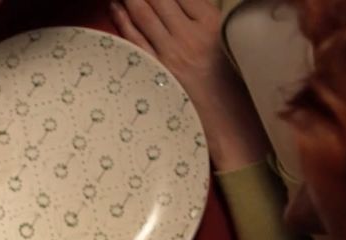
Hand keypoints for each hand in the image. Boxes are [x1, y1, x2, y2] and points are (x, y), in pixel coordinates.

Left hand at [110, 0, 269, 170]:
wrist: (225, 120)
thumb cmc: (229, 80)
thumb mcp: (224, 40)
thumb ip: (201, 18)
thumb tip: (181, 4)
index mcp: (211, 23)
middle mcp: (189, 35)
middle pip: (159, 0)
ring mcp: (170, 52)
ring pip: (144, 15)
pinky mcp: (155, 69)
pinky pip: (134, 39)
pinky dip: (122, 20)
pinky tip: (116, 7)